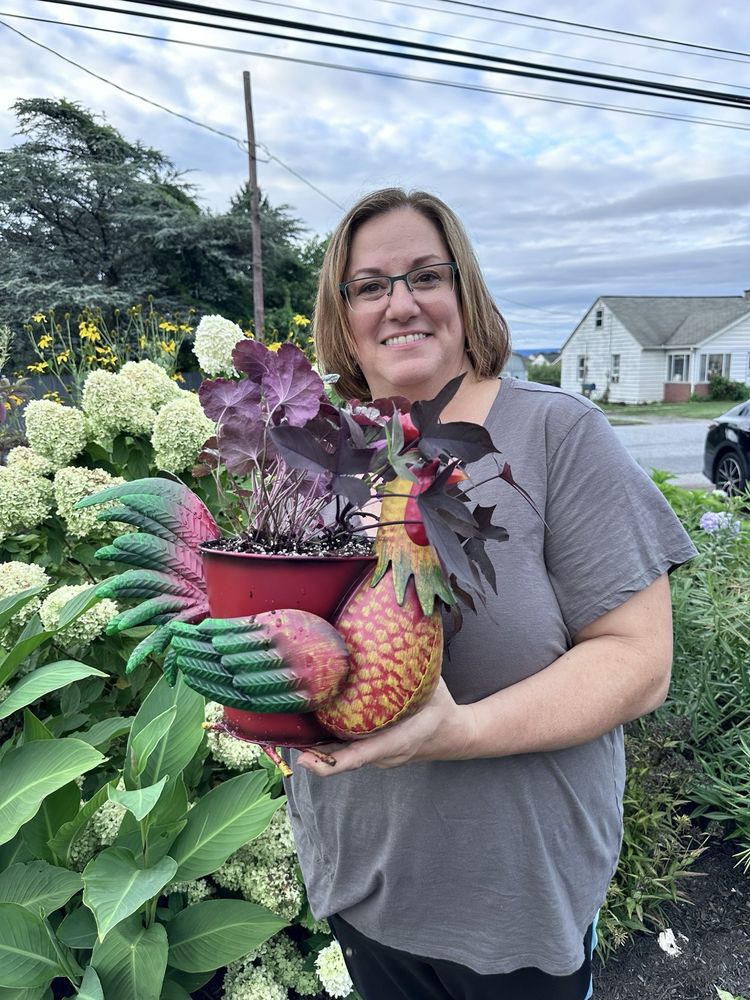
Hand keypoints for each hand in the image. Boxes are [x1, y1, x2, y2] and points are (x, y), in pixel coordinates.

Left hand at [295, 678, 476, 774]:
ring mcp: (378, 759)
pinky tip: (314, 724)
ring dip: (317, 748)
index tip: (304, 760)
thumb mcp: (433, 686)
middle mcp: (383, 756)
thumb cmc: (441, 708)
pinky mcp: (374, 754)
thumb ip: (416, 665)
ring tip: (290, 731)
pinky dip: (330, 742)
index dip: (329, 762)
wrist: (455, 735)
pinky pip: (348, 750)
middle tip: (283, 739)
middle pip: (341, 758)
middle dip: (311, 753)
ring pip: (342, 755)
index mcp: (397, 741)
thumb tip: (404, 631)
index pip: (359, 757)